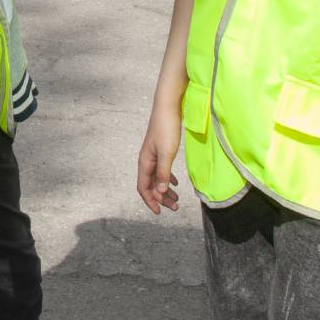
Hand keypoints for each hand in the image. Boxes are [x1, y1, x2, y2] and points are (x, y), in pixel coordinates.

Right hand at [136, 99, 182, 214]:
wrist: (168, 107)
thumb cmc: (167, 128)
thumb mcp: (167, 153)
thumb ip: (163, 173)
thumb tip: (161, 192)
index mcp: (145, 162)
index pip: (143, 188)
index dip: (150, 201)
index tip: (159, 213)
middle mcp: (146, 160)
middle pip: (151, 185)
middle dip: (161, 198)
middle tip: (175, 207)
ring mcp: (153, 155)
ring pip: (157, 178)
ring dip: (165, 190)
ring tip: (176, 200)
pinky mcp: (160, 150)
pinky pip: (161, 170)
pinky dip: (168, 179)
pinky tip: (175, 184)